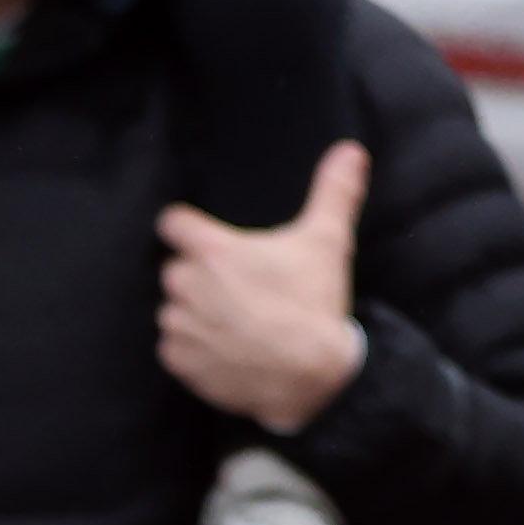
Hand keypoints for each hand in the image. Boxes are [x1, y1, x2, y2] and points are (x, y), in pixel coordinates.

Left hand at [160, 140, 368, 431]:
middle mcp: (185, 286)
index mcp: (212, 251)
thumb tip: (350, 150)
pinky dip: (192, 346)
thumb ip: (333, 191)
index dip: (185, 225)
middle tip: (237, 285)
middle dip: (200, 273)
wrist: (309, 374)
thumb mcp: (328, 241)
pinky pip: (173, 346)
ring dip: (194, 310)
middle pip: (176, 268)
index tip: (198, 232)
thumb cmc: (313, 302)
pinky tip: (224, 346)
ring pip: (174, 308)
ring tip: (234, 318)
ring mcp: (178, 326)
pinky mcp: (177, 361)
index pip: (173, 222)